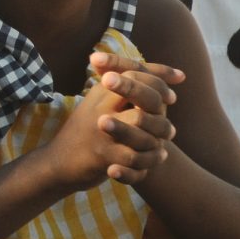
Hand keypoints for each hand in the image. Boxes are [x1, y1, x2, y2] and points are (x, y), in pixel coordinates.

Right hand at [47, 55, 182, 189]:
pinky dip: (148, 163)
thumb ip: (137, 83)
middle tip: (169, 130)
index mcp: (101, 90)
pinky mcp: (102, 158)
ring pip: (145, 136)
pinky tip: (154, 159)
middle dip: (162, 120)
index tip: (171, 98)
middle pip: (144, 104)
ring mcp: (101, 134)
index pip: (137, 75)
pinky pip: (136, 160)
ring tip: (161, 147)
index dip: (160, 85)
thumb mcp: (103, 98)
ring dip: (157, 144)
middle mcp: (100, 109)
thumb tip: (181, 76)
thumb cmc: (87, 127)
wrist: (58, 161)